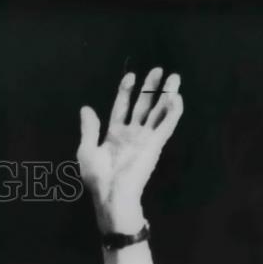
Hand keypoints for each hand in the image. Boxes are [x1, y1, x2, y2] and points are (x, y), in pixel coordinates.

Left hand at [77, 68, 182, 232]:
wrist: (111, 193)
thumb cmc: (97, 176)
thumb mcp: (87, 150)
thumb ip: (89, 128)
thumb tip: (85, 108)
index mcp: (115, 134)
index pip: (122, 107)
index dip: (126, 91)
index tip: (130, 76)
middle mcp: (132, 134)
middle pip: (143, 105)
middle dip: (150, 88)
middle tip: (158, 69)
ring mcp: (145, 138)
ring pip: (158, 111)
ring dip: (167, 94)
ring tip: (174, 77)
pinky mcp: (155, 144)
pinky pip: (167, 124)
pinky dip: (173, 111)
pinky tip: (177, 97)